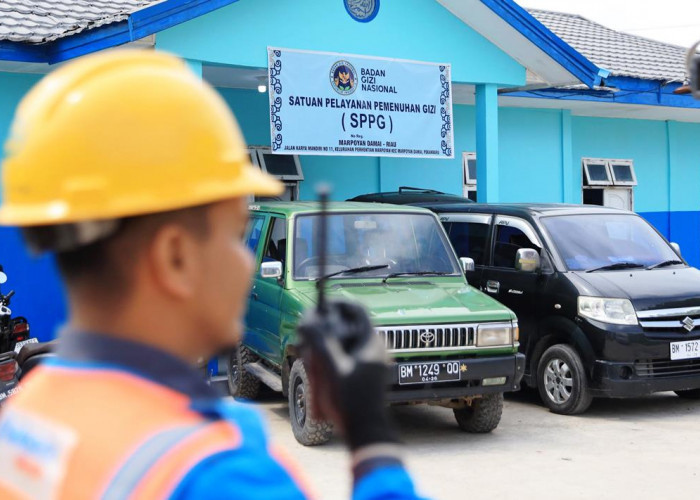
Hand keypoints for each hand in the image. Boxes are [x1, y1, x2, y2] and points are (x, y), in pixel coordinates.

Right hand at [297, 300, 398, 450]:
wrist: (365, 432)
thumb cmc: (352, 402)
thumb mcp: (331, 368)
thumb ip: (319, 341)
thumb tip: (307, 319)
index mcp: (370, 342)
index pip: (356, 309)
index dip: (336, 303)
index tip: (317, 306)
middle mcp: (372, 347)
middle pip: (343, 326)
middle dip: (322, 332)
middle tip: (305, 341)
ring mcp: (368, 360)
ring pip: (340, 343)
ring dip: (322, 348)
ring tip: (312, 365)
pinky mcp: (362, 372)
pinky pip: (342, 357)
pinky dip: (329, 360)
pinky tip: (318, 374)